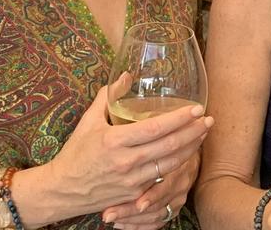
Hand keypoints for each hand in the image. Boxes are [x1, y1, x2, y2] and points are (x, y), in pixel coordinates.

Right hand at [38, 84, 211, 215]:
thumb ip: (107, 95)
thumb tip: (125, 74)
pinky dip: (177, 167)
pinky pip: (162, 180)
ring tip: (202, 135)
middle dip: (193, 132)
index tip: (196, 108)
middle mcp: (126, 162)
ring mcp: (131, 181)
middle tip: (208, 120)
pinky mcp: (134, 195)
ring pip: (170, 165)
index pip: (155, 128)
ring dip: (190, 149)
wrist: (62, 190)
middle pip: (169, 146)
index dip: (179, 118)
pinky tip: (187, 156)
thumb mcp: (88, 121)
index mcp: (114, 141)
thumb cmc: (75, 153)